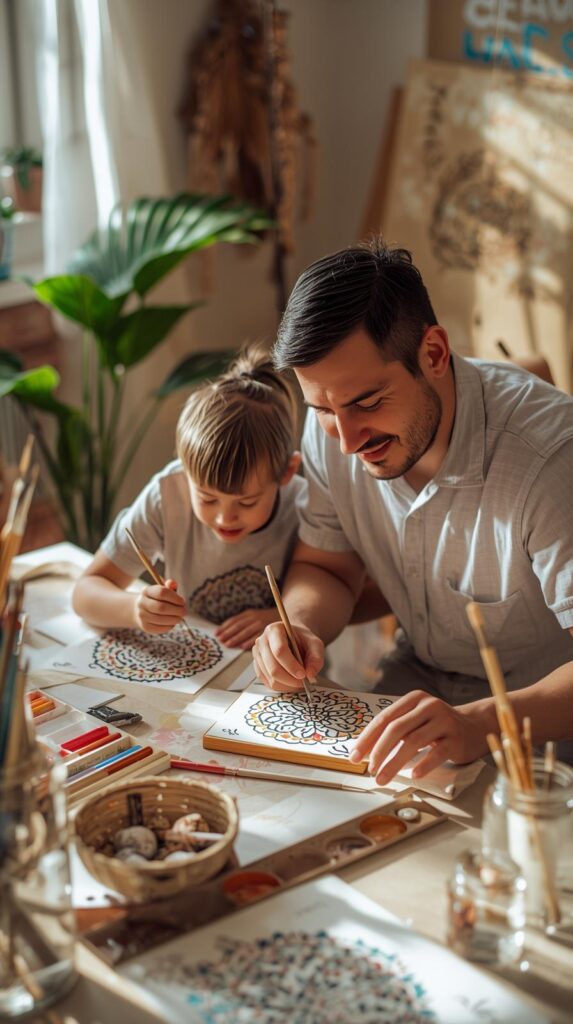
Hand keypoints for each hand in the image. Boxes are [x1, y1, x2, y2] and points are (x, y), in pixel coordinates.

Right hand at [134, 578, 185, 633]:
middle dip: (176, 610)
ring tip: (180, 617)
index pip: (161, 592)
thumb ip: (169, 586)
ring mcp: (142, 615)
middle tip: (185, 611)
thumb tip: (173, 583)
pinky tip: (173, 622)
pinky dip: (169, 626)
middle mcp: (142, 603)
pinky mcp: (145, 626)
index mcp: (146, 591)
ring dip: (174, 619)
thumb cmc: (157, 599)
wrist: (142, 610)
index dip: (175, 598)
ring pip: (161, 619)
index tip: (183, 602)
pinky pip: (160, 628)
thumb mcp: (162, 590)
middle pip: (161, 607)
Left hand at [215, 608, 278, 649]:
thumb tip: (224, 635)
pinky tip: (241, 647)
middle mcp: (255, 617)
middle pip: (238, 625)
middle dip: (228, 633)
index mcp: (249, 614)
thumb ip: (243, 625)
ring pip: (246, 631)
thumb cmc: (267, 622)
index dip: (225, 627)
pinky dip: (248, 641)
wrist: (287, 617)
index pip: (234, 620)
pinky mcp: (269, 629)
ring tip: (228, 644)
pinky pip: (256, 636)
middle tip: (221, 641)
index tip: (217, 634)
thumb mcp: (254, 619)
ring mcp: (262, 623)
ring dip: (235, 638)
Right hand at [253, 622, 324, 691]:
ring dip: (287, 685)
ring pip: (270, 678)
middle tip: (304, 682)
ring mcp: (257, 655)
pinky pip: (268, 683)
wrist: (294, 640)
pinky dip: (282, 687)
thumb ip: (316, 658)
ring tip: (299, 682)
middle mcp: (262, 642)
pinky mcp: (257, 667)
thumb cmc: (303, 640)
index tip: (303, 674)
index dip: (291, 665)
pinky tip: (291, 683)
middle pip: (273, 667)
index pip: (280, 651)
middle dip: (290, 679)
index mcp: (274, 630)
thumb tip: (310, 674)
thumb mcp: (315, 644)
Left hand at [349, 690, 489, 782]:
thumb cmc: (438, 726)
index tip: (355, 756)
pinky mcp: (456, 739)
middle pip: (397, 729)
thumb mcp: (416, 719)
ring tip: (382, 777)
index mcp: (414, 699)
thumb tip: (366, 750)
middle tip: (369, 769)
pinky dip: (424, 764)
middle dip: (379, 751)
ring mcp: (444, 721)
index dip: (367, 738)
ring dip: (394, 763)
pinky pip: (437, 753)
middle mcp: (429, 706)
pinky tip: (414, 775)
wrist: (475, 726)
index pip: (385, 718)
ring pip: (413, 742)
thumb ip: (396, 729)